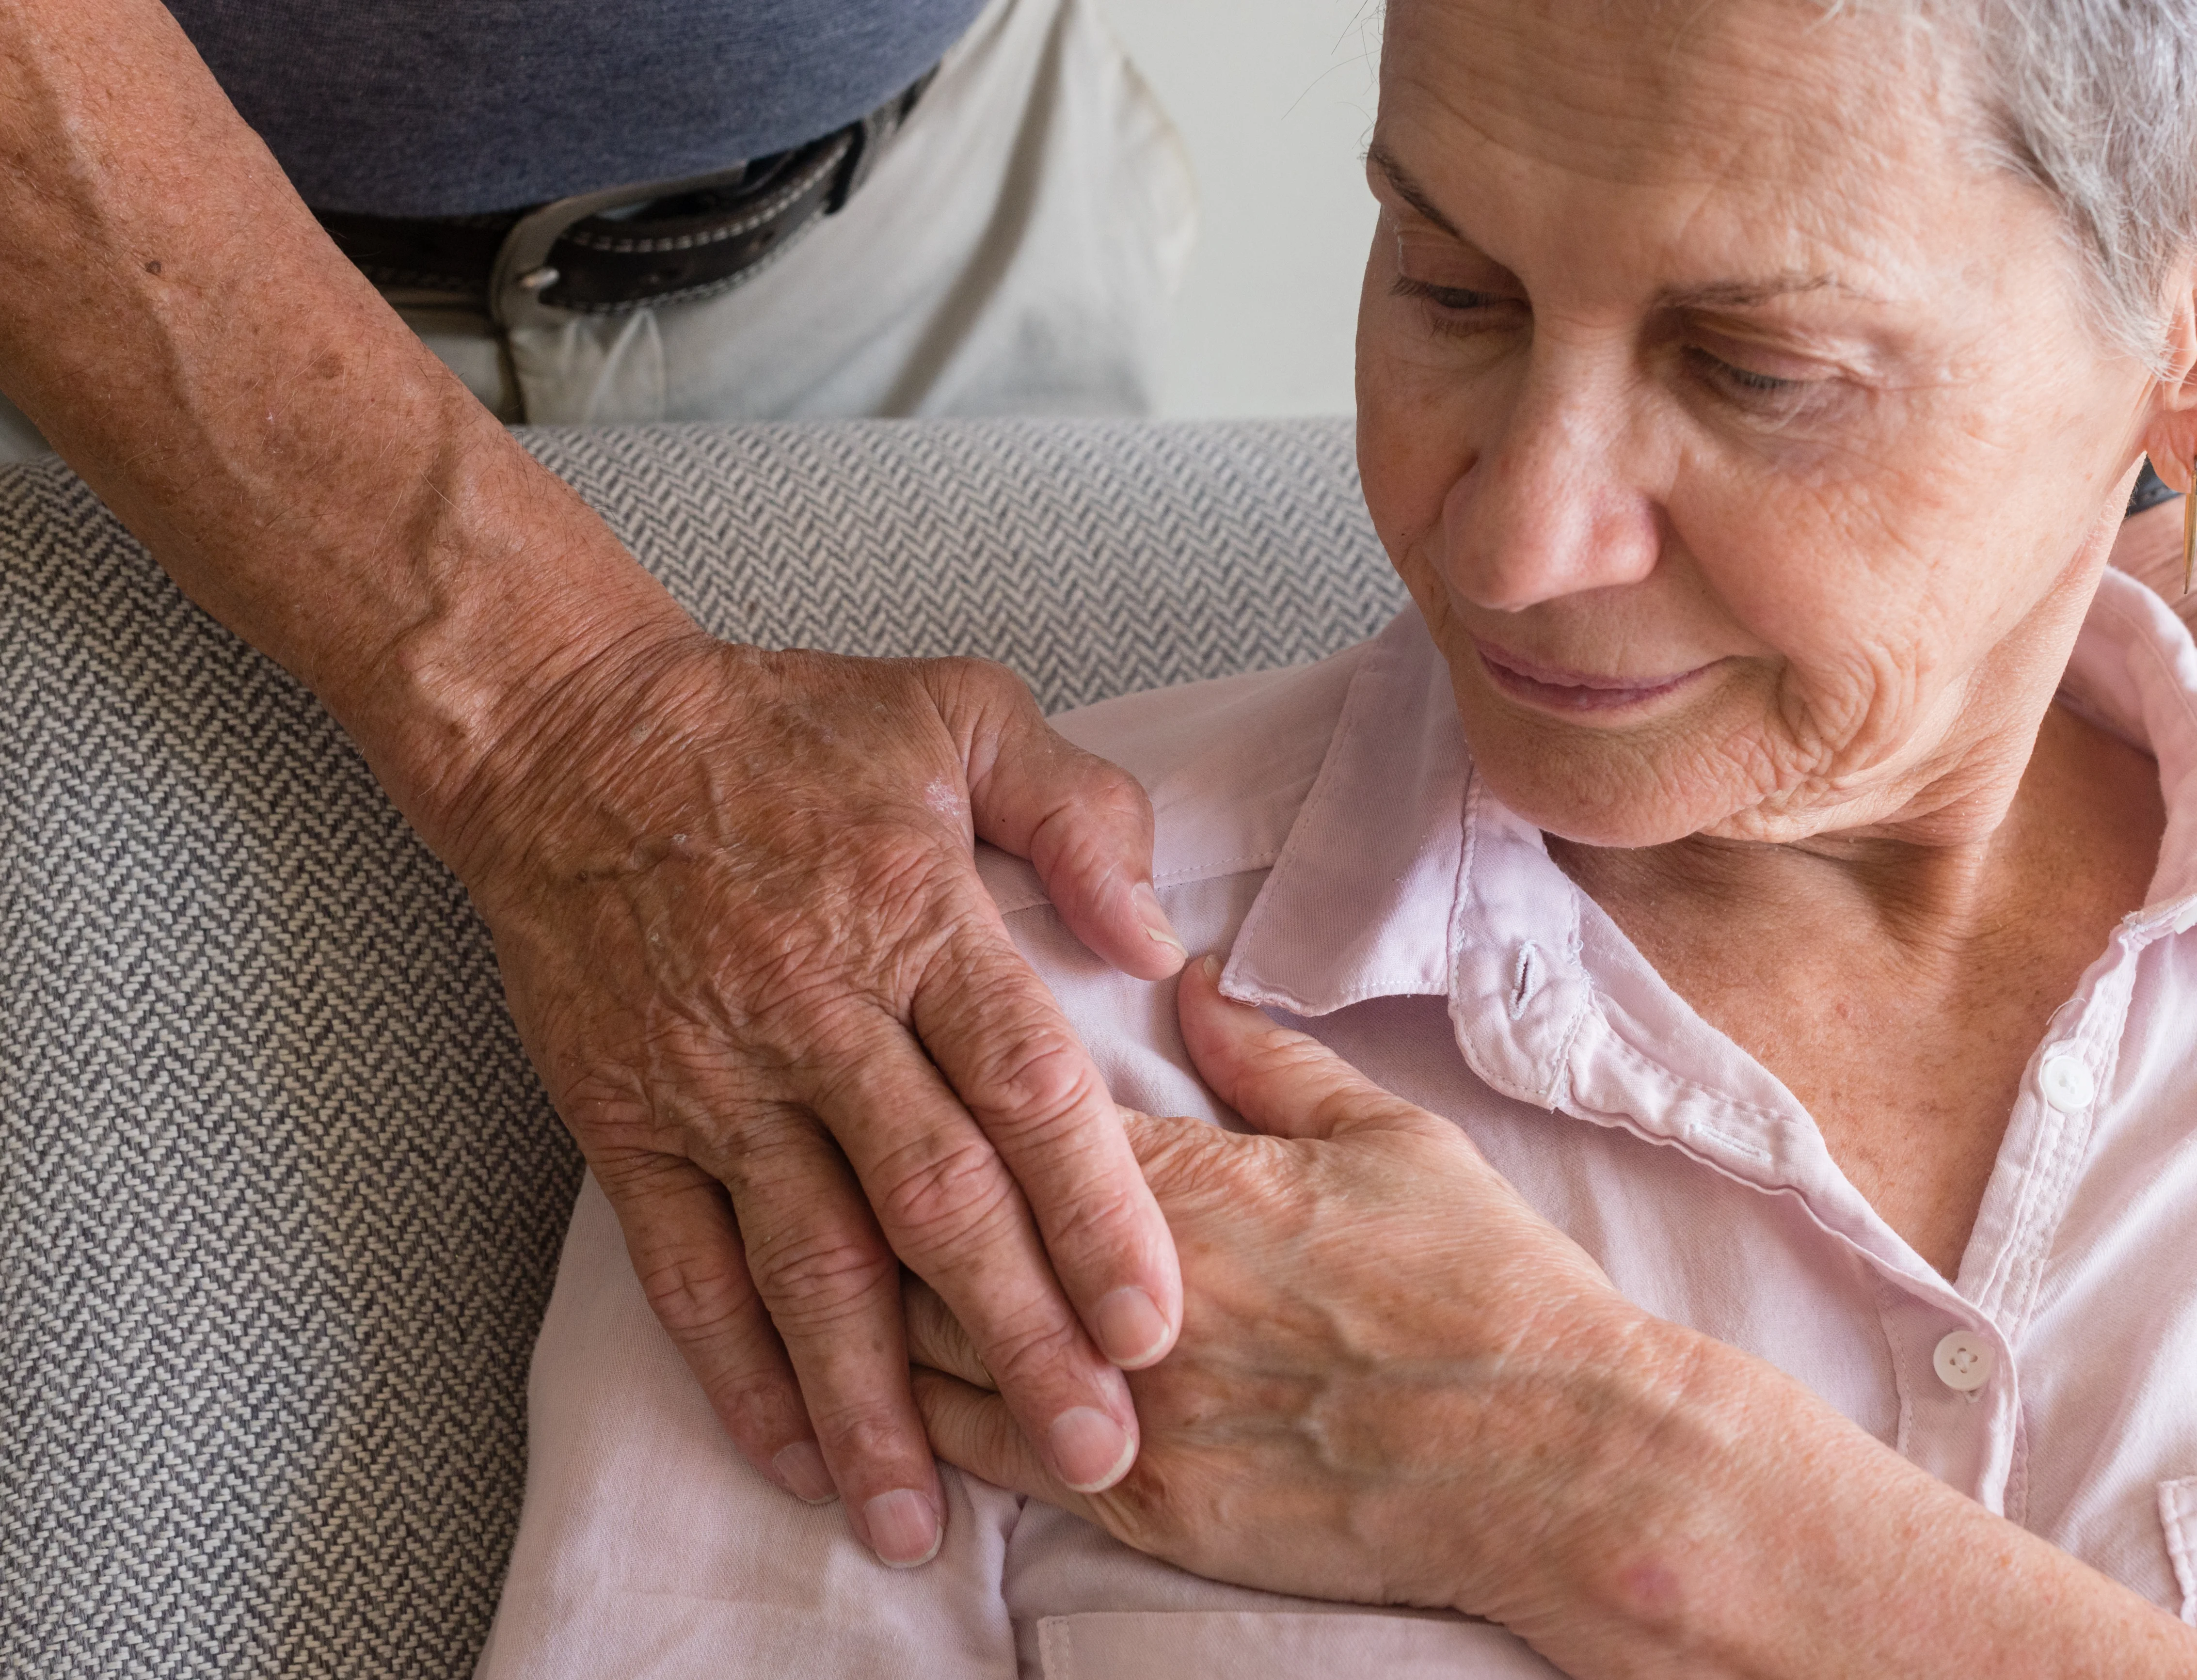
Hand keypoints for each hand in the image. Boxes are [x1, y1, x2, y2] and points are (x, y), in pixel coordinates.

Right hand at [439, 631, 1188, 1566]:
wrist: (568, 737)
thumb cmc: (783, 728)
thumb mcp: (959, 712)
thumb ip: (1077, 813)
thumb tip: (1160, 938)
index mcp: (912, 916)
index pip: (1022, 1084)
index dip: (1092, 1209)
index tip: (1153, 1321)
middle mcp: (815, 1013)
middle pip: (932, 1202)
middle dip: (1018, 1339)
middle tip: (1095, 1454)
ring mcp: (713, 1080)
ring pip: (805, 1264)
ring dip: (874, 1399)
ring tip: (930, 1518)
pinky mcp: (629, 1120)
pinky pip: (685, 1267)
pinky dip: (736, 1369)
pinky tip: (795, 1452)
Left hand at [905, 955, 1656, 1630]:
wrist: (1556, 1465)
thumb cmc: (1488, 1286)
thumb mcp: (1389, 1137)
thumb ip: (1268, 1058)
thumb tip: (1189, 979)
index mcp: (1193, 1190)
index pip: (1008, 1118)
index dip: (946, 1085)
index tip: (905, 1054)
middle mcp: (1137, 1302)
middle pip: (944, 1235)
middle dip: (880, 1189)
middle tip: (840, 1150)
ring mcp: (1132, 1413)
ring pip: (937, 1353)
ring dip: (881, 1308)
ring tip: (834, 1264)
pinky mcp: (1142, 1510)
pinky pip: (991, 1458)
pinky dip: (931, 1416)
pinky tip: (891, 1390)